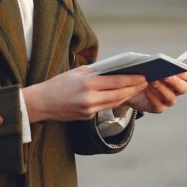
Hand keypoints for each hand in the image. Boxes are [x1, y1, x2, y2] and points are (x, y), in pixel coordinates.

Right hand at [22, 66, 146, 122]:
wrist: (41, 103)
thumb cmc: (58, 83)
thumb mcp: (77, 72)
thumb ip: (96, 72)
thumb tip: (116, 70)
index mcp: (87, 84)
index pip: (115, 81)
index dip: (132, 79)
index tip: (143, 76)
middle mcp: (89, 98)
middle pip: (119, 94)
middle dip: (134, 88)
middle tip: (145, 82)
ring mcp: (88, 110)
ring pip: (114, 103)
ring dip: (128, 96)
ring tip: (137, 88)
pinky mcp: (87, 117)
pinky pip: (105, 108)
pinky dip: (115, 101)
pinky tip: (123, 96)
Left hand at [126, 68, 186, 113]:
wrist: (131, 84)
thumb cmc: (142, 70)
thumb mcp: (146, 62)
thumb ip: (153, 61)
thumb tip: (155, 64)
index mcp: (178, 76)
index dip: (186, 73)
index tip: (177, 68)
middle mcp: (176, 89)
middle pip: (183, 88)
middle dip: (174, 81)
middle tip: (164, 75)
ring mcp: (168, 100)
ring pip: (171, 98)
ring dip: (162, 89)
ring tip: (152, 81)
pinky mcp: (158, 107)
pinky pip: (159, 105)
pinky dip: (152, 97)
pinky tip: (145, 89)